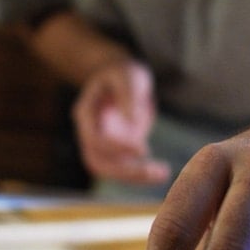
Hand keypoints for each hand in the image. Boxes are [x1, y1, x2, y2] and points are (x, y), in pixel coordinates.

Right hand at [72, 58, 170, 183]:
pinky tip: (161, 172)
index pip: (94, 139)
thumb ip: (128, 97)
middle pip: (98, 162)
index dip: (116, 148)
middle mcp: (88, 132)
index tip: (143, 149)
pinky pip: (123, 168)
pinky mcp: (114, 151)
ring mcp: (100, 144)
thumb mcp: (128, 76)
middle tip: (156, 171)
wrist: (121, 79)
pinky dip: (141, 174)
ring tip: (163, 174)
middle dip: (126, 171)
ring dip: (135, 177)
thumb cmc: (123, 73)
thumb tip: (132, 122)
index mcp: (85, 113)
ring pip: (110, 170)